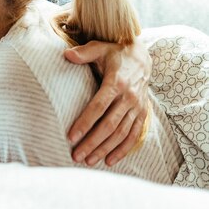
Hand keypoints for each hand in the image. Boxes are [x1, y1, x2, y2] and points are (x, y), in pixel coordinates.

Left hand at [64, 40, 150, 165]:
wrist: (141, 57)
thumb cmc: (113, 53)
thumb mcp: (99, 47)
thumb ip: (83, 53)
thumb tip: (66, 54)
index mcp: (116, 83)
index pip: (98, 107)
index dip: (85, 122)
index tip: (71, 136)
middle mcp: (129, 97)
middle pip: (109, 125)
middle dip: (92, 142)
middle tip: (76, 156)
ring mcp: (137, 107)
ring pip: (121, 133)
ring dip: (105, 149)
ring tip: (88, 161)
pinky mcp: (142, 114)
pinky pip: (134, 135)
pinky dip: (123, 149)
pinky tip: (109, 161)